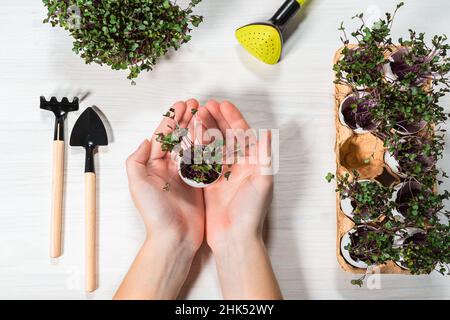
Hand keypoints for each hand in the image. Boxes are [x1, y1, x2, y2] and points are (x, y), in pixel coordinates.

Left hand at [126, 99, 203, 249]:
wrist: (174, 237)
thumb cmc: (155, 214)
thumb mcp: (137, 185)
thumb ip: (136, 161)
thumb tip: (145, 141)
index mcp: (153, 166)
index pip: (163, 137)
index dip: (172, 120)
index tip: (182, 105)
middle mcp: (168, 169)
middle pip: (178, 137)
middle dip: (186, 119)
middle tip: (196, 104)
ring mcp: (184, 175)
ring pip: (191, 145)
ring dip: (197, 128)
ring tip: (205, 114)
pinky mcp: (198, 183)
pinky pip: (203, 160)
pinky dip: (208, 146)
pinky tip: (214, 135)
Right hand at [195, 100, 281, 299]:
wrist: (235, 238)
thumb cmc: (252, 212)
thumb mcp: (262, 182)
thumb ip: (264, 157)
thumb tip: (267, 132)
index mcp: (252, 162)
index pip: (242, 134)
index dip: (233, 117)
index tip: (222, 104)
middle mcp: (238, 165)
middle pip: (226, 136)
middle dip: (216, 120)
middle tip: (204, 106)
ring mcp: (222, 173)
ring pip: (212, 146)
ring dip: (204, 131)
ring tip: (195, 116)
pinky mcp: (209, 183)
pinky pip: (201, 161)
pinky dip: (195, 149)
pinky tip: (187, 137)